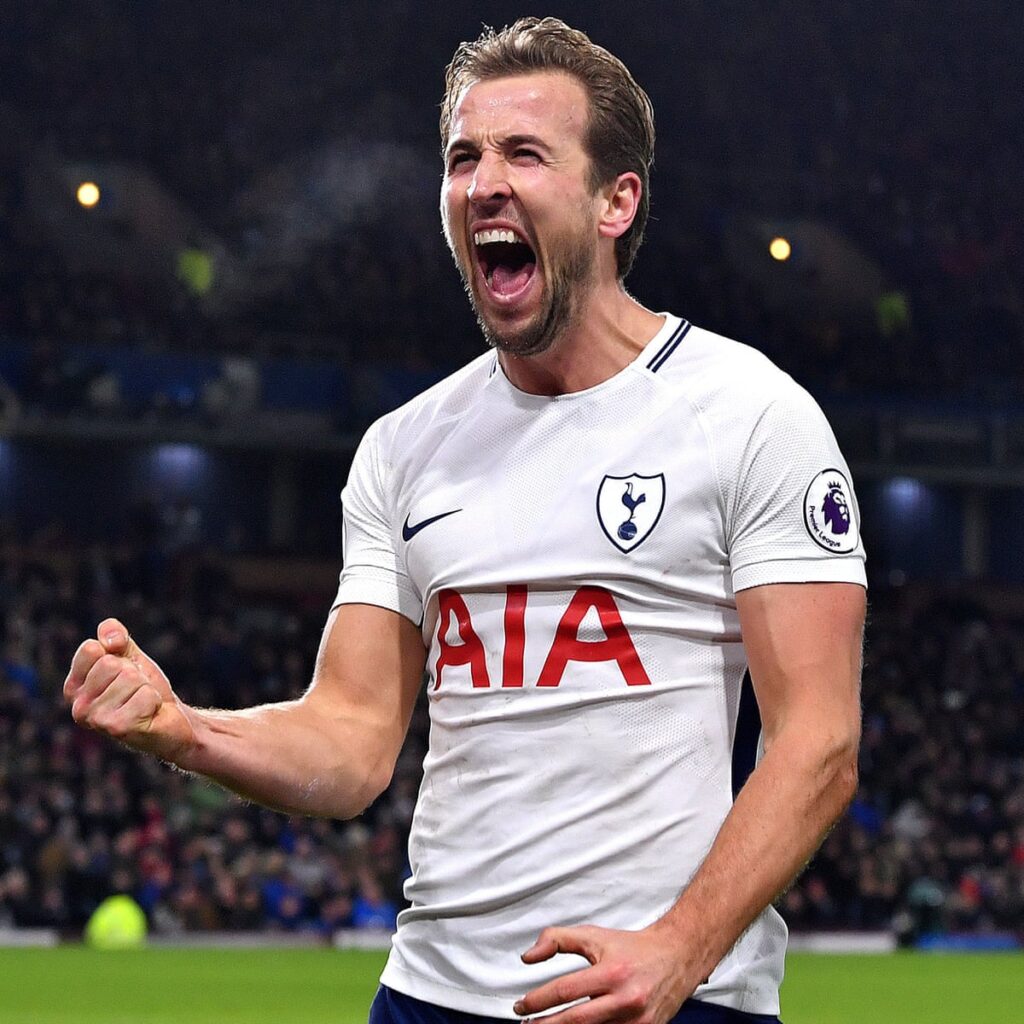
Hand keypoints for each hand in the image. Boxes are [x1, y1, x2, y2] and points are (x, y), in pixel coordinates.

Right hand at [64, 618, 196, 764]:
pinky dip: (154, 700)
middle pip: (111, 664)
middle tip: (136, 691)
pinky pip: (145, 695)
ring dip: (145, 687)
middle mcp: (78, 706)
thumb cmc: (144, 688)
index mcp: (74, 686)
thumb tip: (112, 640)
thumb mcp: (128, 655)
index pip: (90, 649)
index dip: (117, 654)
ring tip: (142, 702)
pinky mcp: (118, 728)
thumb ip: (114, 635)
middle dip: (134, 673)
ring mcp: (96, 720)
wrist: (169, 720)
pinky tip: (149, 713)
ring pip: (130, 678)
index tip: (124, 671)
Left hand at [515, 922, 701, 1023]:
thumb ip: (557, 939)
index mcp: (611, 972)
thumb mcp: (594, 935)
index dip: (537, 1001)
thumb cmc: (632, 947)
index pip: (565, 991)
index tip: (520, 1006)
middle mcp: (625, 999)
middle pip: (575, 1021)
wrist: (677, 956)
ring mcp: (636, 1022)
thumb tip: (528, 957)